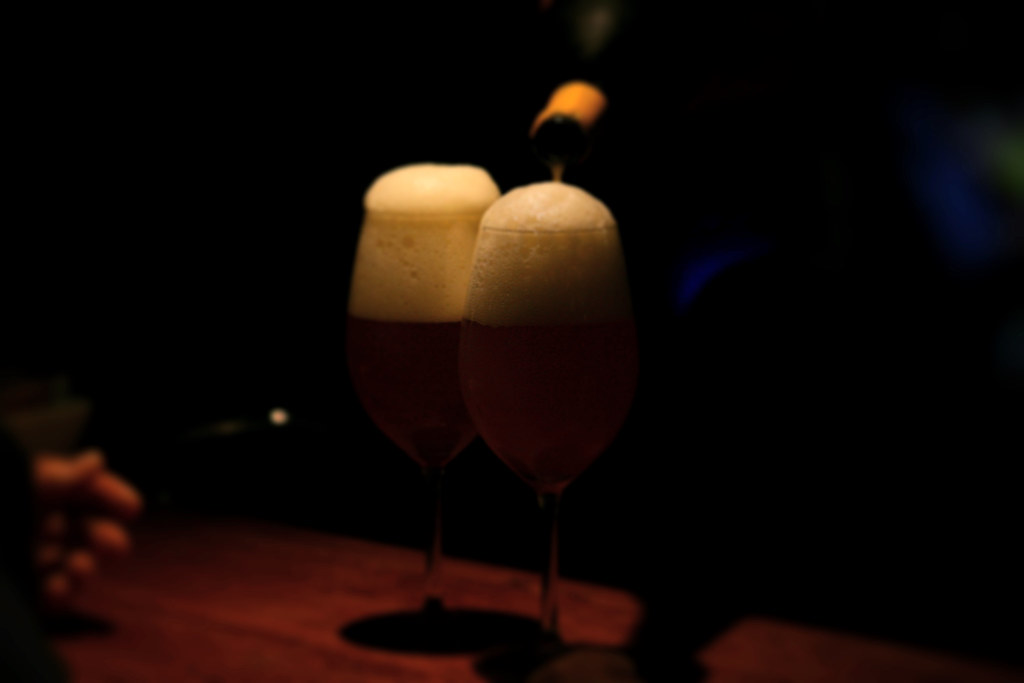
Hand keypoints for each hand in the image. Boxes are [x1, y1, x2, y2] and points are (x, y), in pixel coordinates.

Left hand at [33, 448, 142, 609]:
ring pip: (74, 564)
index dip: (112, 497)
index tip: (134, 508)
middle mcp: (40, 525)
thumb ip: (64, 475)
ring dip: (85, 568)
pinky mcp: (24, 589)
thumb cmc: (0, 499)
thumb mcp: (30, 481)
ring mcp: (32, 558)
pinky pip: (50, 596)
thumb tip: (97, 458)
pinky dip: (61, 594)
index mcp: (43, 492)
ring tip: (81, 567)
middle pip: (86, 530)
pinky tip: (60, 586)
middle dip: (105, 539)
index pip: (87, 490)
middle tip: (116, 545)